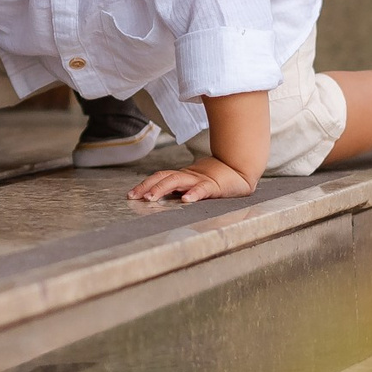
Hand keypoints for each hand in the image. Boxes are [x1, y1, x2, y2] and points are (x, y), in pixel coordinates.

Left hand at [128, 154, 253, 203]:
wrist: (241, 170)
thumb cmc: (216, 180)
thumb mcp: (194, 187)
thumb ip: (180, 192)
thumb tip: (160, 201)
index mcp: (182, 177)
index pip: (159, 177)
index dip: (144, 184)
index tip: (130, 194)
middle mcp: (188, 177)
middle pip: (163, 177)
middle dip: (147, 186)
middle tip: (134, 196)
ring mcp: (200, 180)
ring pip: (177, 181)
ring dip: (162, 189)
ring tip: (151, 198)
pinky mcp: (215, 186)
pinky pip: (203, 189)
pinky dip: (194, 194)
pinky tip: (186, 200)